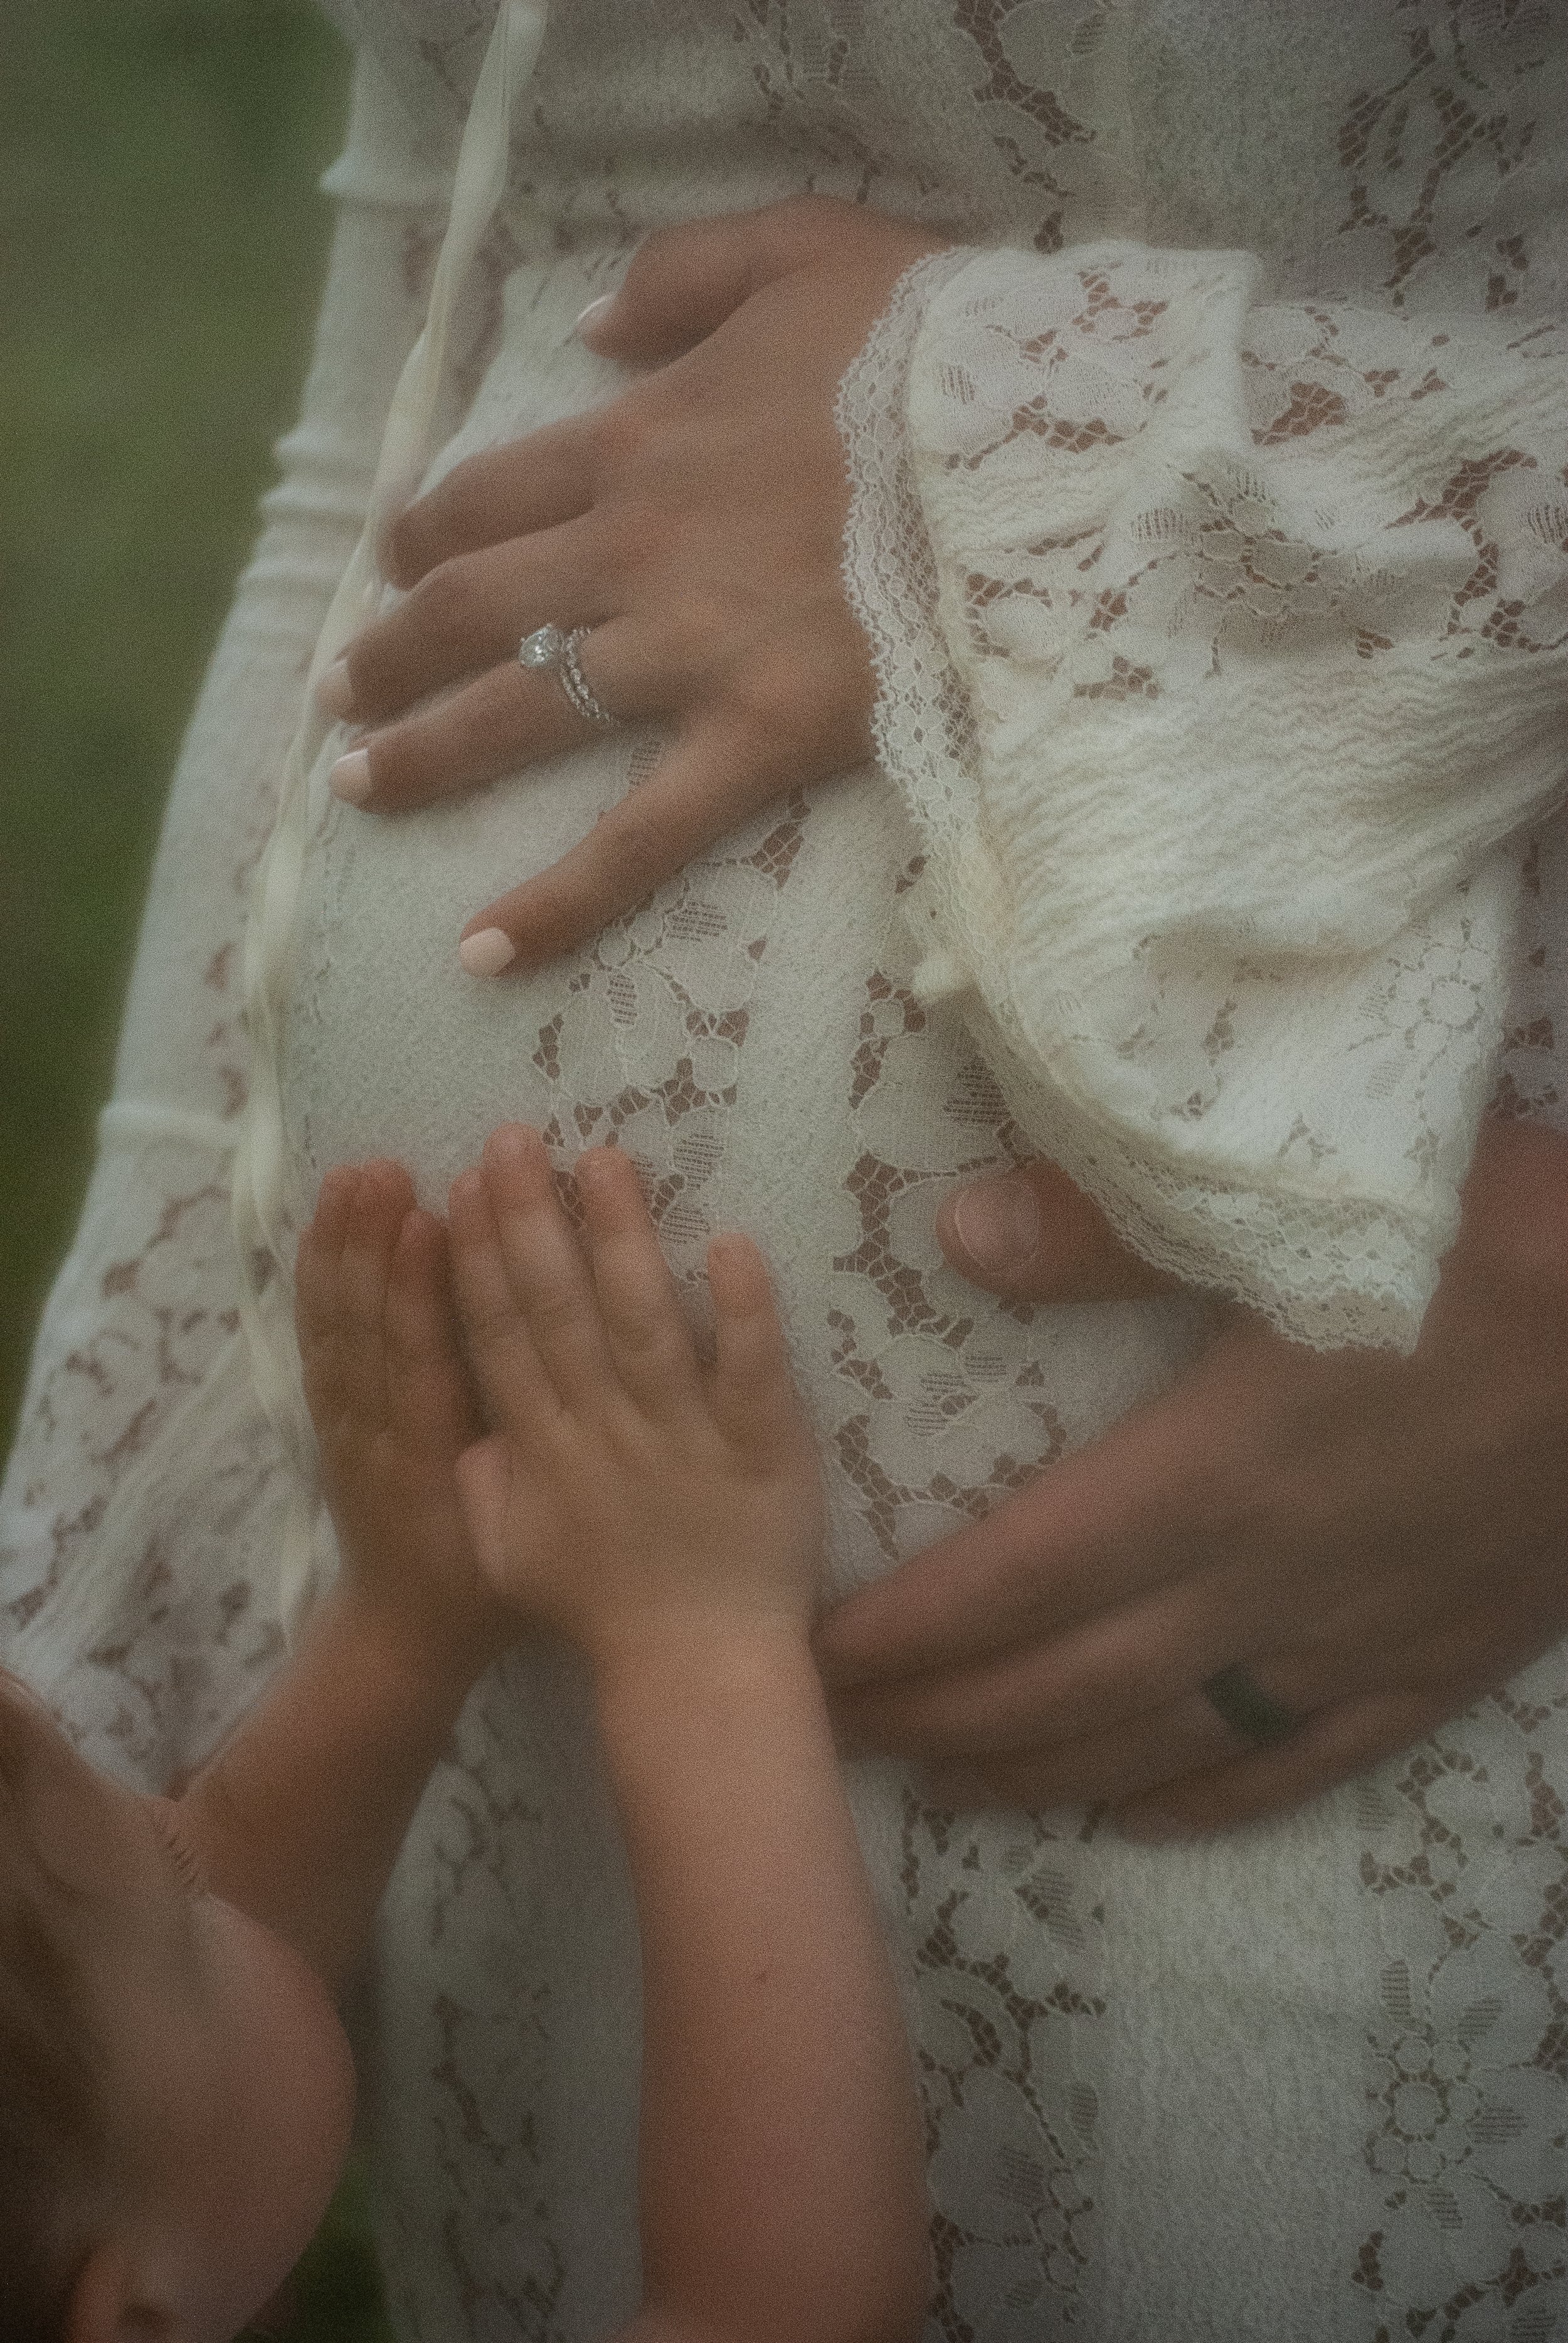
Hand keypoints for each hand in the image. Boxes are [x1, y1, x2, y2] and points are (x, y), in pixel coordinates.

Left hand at [295, 1159, 510, 1677]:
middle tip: (386, 1170)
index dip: (418, 1294)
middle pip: (367, 1334)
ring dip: (339, 1252)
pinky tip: (322, 1228)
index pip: (419, 1366)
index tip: (430, 1220)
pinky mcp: (330, 1425)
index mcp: (430, 1466)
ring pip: (334, 1332)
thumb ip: (540, 1470)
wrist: (404, 1638)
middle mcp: (377, 1440)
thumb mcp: (526, 1543)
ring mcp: (345, 1431)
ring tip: (352, 1177)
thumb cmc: (488, 1590)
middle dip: (371, 1248)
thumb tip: (573, 1382)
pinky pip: (317, 1346)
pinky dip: (317, 1284)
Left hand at [322, 196, 946, 971]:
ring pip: (519, 710)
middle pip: (472, 606)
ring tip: (358, 788)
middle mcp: (634, 547)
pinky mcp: (757, 739)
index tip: (399, 565)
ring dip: (423, 753)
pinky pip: (638, 838)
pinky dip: (555, 901)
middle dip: (391, 652)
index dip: (428, 532)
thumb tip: (591, 327)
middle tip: (342, 695)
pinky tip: (481, 954)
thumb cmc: (940, 349)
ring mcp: (689, 651)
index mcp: (640, 438)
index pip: (490, 494)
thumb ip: (683, 273)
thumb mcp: (805, 247)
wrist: (1043, 448)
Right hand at [447, 1124, 824, 1659]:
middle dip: (530, 1223)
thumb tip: (448, 1406)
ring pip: (642, 1324)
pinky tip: (728, 1242)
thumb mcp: (509, 1548)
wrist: (695, 1673)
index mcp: (540, 1449)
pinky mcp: (761, 1446)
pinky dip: (738, 1309)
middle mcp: (602, 1431)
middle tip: (515, 1138)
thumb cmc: (602, 1608)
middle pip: (556, 1313)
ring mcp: (683, 1436)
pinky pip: (749, 1369)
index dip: (476, 1259)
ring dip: (621, 1240)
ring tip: (603, 1162)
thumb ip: (481, 1473)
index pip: (496, 1337)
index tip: (462, 1184)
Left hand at [814, 1117, 1567, 1835]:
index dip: (910, 1631)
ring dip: (1041, 1772)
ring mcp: (1352, 1641)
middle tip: (833, 1741)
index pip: (1017, 1578)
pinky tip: (1143, 1819)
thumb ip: (1112, 1224)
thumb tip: (959, 1232)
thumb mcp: (1292, 1196)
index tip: (815, 1657)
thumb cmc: (1485, 1241)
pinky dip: (1203, 1798)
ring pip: (1162, 1739)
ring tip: (944, 1791)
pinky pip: (1298, 1760)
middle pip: (1065, 1682)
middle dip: (939, 1717)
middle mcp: (1265, 1583)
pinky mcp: (1437, 1663)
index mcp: (1213, 1471)